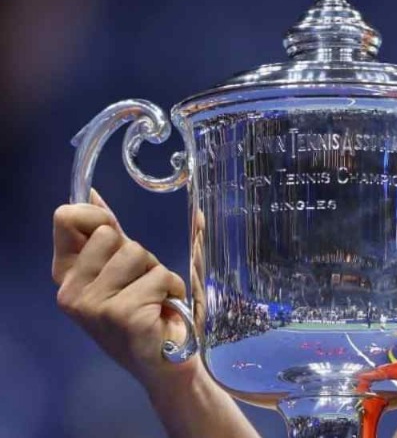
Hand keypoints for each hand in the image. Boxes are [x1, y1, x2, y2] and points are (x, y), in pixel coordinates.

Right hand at [52, 190, 192, 389]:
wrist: (168, 360)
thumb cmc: (148, 312)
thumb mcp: (125, 268)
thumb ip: (111, 234)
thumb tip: (92, 194)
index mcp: (67, 275)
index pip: (66, 219)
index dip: (96, 214)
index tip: (114, 227)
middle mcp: (71, 291)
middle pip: (112, 234)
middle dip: (139, 253)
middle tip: (141, 284)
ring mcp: (93, 305)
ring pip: (138, 253)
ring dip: (158, 273)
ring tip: (154, 299)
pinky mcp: (121, 314)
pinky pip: (160, 276)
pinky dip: (172, 289)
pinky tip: (164, 312)